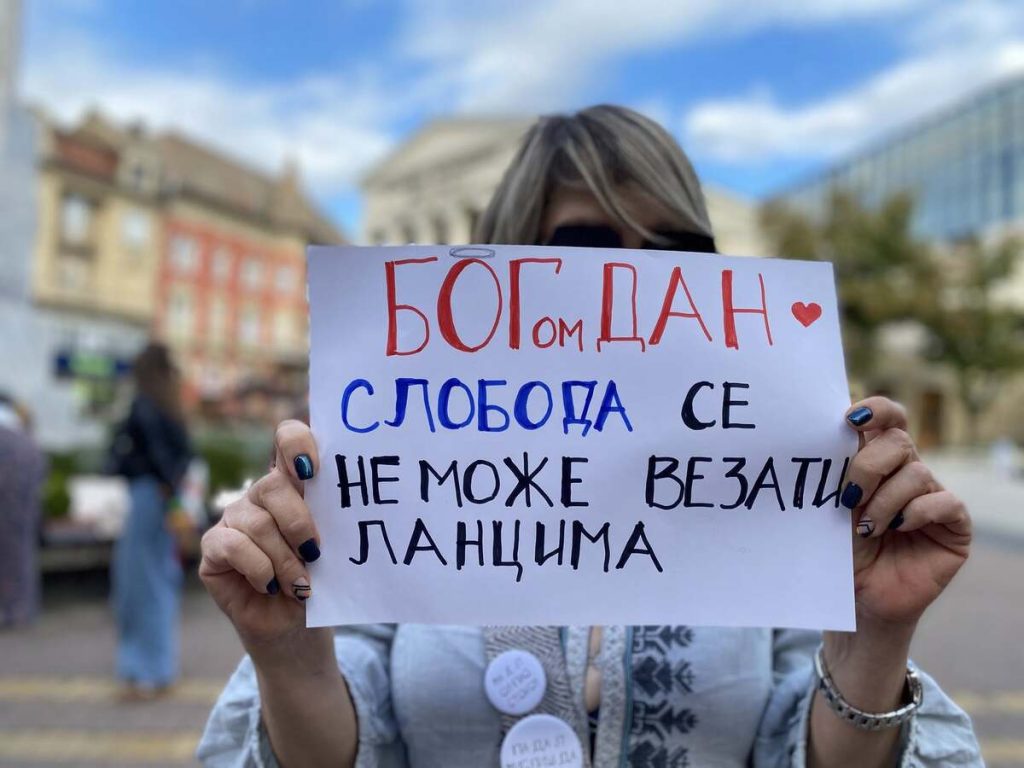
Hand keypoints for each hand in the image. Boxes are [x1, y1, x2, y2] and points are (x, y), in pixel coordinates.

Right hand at [199, 420, 323, 653]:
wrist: (297, 629)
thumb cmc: (320, 581)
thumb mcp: (333, 547)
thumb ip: (331, 518)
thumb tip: (345, 504)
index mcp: (294, 484)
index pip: (287, 439)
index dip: (297, 442)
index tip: (315, 469)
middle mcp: (261, 495)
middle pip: (272, 484)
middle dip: (298, 521)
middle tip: (316, 553)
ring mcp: (234, 518)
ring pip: (257, 522)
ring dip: (285, 559)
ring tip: (302, 584)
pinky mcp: (213, 547)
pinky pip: (233, 546)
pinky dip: (260, 568)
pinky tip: (271, 586)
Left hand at [841, 396, 970, 628]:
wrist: (859, 597)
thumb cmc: (842, 549)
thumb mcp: (833, 506)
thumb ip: (838, 473)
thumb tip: (827, 436)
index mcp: (880, 460)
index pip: (889, 419)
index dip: (876, 411)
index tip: (850, 419)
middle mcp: (909, 472)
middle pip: (899, 442)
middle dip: (867, 466)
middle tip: (848, 497)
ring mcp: (933, 496)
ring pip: (916, 474)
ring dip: (884, 502)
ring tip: (867, 529)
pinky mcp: (955, 525)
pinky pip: (943, 502)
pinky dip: (916, 513)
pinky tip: (898, 529)